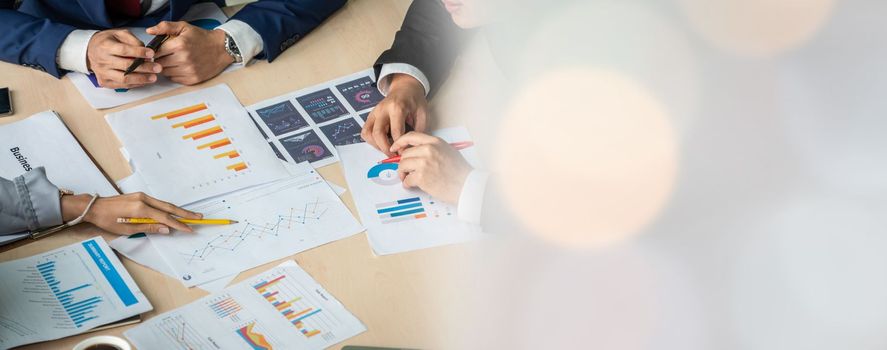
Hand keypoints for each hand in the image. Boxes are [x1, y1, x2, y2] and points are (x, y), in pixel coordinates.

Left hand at [61, 192, 202, 234]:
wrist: (94, 207)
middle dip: (185, 214)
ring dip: (178, 210)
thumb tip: (166, 229)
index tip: (189, 229)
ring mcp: (142, 196)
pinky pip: (158, 203)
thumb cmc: (107, 220)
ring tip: (191, 215)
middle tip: (199, 217)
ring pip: (165, 204)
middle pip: (169, 208)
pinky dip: (168, 208)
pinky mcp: (140, 196)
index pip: (164, 218)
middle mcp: (143, 199)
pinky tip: (174, 212)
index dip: (178, 225)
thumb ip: (148, 228)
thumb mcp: (126, 228)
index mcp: (140, 209)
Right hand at [86, 29, 160, 88]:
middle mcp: (102, 61)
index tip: (151, 54)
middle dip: (144, 68)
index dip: (139, 52)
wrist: (89, 50)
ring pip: (124, 79)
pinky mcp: (104, 82)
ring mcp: (103, 73)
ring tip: (153, 77)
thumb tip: (146, 51)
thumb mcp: (119, 34)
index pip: (123, 50)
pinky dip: (135, 84)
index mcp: (105, 46)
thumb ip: (133, 40)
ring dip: (141, 79)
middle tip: (158, 68)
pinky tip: (144, 81)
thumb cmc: (107, 41)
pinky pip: (122, 86)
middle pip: (126, 66)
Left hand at [148, 21, 233, 84]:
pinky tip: (181, 67)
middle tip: (166, 55)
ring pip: (165, 73)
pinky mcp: (192, 79)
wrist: (221, 48)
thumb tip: (149, 31)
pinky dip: (174, 74)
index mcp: (179, 45)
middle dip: (160, 59)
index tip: (158, 50)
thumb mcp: (184, 27)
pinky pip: (174, 79)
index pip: (155, 53)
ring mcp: (188, 70)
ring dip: (167, 67)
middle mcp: (183, 59)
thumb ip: (165, 27)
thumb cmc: (202, 38)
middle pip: (159, 64)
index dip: (154, 52)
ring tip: (174, 60)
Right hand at [362, 74, 428, 155]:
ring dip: (376, 145)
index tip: (404, 152)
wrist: (405, 87)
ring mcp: (374, 112)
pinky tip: (381, 143)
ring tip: (387, 149)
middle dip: (385, 148)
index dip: (400, 145)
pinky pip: (365, 131)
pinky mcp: (370, 116)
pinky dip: (371, 141)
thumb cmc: (414, 100)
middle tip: (394, 155)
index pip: (396, 131)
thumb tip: (412, 146)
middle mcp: (382, 109)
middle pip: (378, 133)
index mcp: (397, 107)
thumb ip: (419, 129)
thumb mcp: (423, 112)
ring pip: (368, 133)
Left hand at [390, 132, 472, 203]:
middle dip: (404, 164)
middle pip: (405, 154)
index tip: (395, 147)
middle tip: (407, 171)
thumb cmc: (459, 171)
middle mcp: (429, 150)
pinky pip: (406, 179)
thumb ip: (432, 148)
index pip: (411, 136)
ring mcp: (424, 162)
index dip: (400, 142)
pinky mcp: (421, 176)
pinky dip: (407, 184)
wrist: (466, 186)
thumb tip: (414, 153)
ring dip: (403, 174)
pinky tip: (412, 185)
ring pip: (403, 165)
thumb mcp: (447, 151)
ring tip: (409, 179)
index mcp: (435, 142)